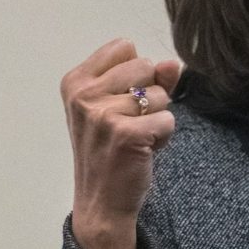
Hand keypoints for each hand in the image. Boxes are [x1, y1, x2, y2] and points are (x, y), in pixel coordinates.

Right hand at [60, 38, 180, 248]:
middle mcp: (83, 95)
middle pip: (145, 65)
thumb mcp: (120, 107)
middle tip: (131, 122)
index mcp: (76, 82)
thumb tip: (172, 63)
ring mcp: (102, 115)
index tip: (121, 99)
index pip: (124, 46)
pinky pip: (168, 119)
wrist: (101, 202)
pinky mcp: (125, 134)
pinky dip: (164, 135)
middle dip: (149, 93)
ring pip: (160, 94)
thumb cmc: (111, 150)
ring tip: (136, 137)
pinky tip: (144, 149)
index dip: (135, 71)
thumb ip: (149, 79)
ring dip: (157, 116)